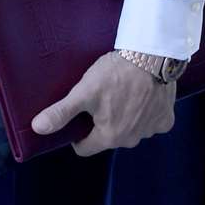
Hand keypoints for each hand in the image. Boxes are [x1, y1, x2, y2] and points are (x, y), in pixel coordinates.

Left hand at [31, 50, 175, 156]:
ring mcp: (151, 130)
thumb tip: (37, 128)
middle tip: (103, 98)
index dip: (78, 133)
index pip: (84, 147)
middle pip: (109, 138)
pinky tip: (143, 96)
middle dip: (103, 123)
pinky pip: (152, 122)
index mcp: (109, 137)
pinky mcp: (166, 119)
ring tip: (123, 93)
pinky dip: (147, 113)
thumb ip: (61, 112)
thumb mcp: (83, 92)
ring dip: (126, 117)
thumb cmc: (116, 74)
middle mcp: (131, 140)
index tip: (81, 115)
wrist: (153, 57)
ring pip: (131, 130)